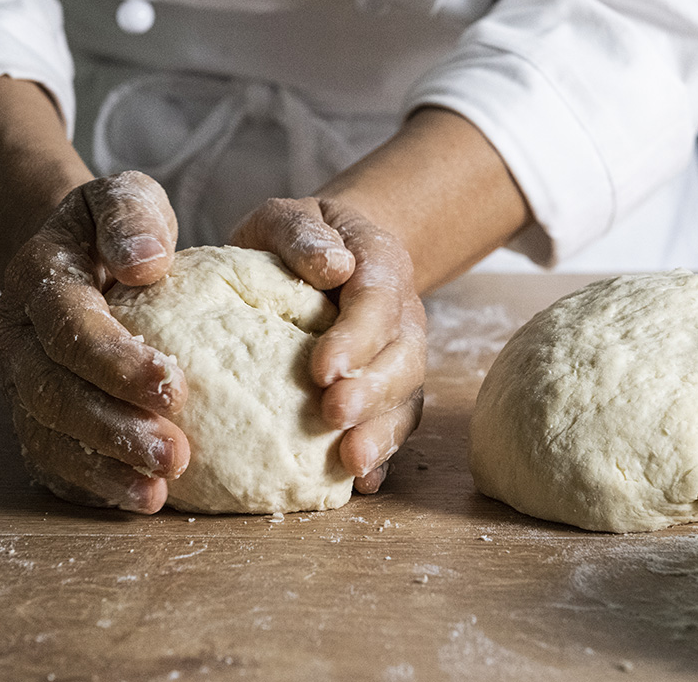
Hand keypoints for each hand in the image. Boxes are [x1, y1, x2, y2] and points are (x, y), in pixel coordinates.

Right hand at [0, 172, 190, 512]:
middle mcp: (17, 336)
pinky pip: (50, 461)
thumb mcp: (124, 196)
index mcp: (37, 278)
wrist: (74, 254)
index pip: (67, 324)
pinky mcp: (33, 418)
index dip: (114, 359)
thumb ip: (131, 216)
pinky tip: (136, 499)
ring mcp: (19, 382)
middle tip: (174, 455)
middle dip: (111, 428)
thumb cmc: (115, 229)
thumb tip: (146, 261)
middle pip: (50, 391)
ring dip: (102, 467)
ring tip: (158, 490)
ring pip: (45, 435)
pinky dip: (90, 486)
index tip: (175, 386)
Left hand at [232, 197, 425, 492]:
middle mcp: (402, 315)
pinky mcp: (385, 391)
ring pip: (407, 397)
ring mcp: (398, 357)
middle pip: (403, 357)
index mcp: (381, 265)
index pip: (378, 302)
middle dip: (372, 391)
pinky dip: (384, 454)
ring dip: (382, 432)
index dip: (356, 337)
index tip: (323, 369)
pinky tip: (363, 482)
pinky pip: (395, 424)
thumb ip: (303, 234)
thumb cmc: (299, 238)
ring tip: (350, 462)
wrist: (326, 253)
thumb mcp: (290, 215)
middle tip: (333, 416)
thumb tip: (333, 266)